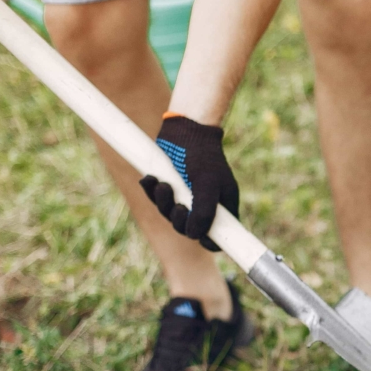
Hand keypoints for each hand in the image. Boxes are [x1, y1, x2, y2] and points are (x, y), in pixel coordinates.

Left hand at [140, 115, 238, 251]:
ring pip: (170, 215)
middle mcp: (205, 204)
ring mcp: (186, 196)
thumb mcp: (207, 183)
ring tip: (162, 185)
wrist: (185, 129)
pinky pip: (157, 199)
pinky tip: (148, 179)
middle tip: (178, 206)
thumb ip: (204, 212)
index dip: (209, 241)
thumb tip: (194, 235)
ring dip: (162, 203)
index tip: (200, 238)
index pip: (218, 236)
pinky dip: (151, 191)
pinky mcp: (170, 186)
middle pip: (189, 229)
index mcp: (222, 206)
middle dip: (179, 219)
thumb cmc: (202, 155)